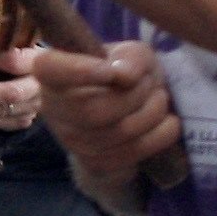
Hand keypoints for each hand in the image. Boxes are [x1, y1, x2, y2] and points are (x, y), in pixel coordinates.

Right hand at [30, 41, 181, 196]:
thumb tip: (124, 76)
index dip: (79, 72)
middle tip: (150, 83)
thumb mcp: (129, 53)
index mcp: (51, 72)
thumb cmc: (121, 72)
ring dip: (153, 111)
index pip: (48, 70)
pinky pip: (135, 150)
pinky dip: (161, 134)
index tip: (109, 70)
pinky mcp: (95, 162)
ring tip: (159, 98)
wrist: (125, 109)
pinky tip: (167, 121)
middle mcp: (52, 108)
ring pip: (119, 131)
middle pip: (93, 109)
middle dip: (135, 95)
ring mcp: (71, 140)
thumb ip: (130, 57)